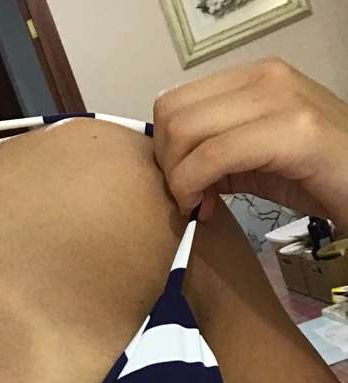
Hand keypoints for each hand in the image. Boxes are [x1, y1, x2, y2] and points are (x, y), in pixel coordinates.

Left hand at [152, 56, 347, 231]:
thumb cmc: (316, 176)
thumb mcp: (256, 160)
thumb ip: (215, 155)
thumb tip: (173, 171)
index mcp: (254, 77)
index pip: (174, 101)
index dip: (164, 148)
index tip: (181, 183)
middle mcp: (265, 76)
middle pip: (172, 114)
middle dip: (168, 164)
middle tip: (187, 197)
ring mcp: (280, 99)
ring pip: (185, 131)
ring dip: (179, 179)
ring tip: (199, 203)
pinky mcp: (293, 132)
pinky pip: (214, 156)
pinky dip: (195, 187)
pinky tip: (207, 208)